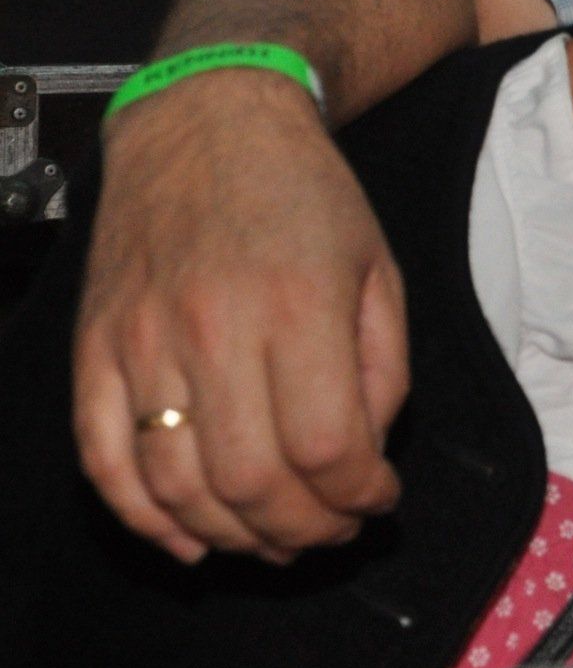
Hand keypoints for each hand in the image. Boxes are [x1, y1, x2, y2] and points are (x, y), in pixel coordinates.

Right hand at [73, 69, 407, 561]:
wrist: (207, 125)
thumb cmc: (307, 197)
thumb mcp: (380, 268)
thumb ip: (384, 370)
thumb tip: (363, 458)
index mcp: (296, 305)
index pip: (325, 446)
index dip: (358, 496)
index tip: (378, 501)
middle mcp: (212, 328)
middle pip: (250, 482)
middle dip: (302, 531)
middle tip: (331, 533)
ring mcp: (141, 343)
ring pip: (177, 485)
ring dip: (232, 536)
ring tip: (275, 540)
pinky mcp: (93, 349)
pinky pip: (102, 460)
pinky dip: (143, 519)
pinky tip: (190, 541)